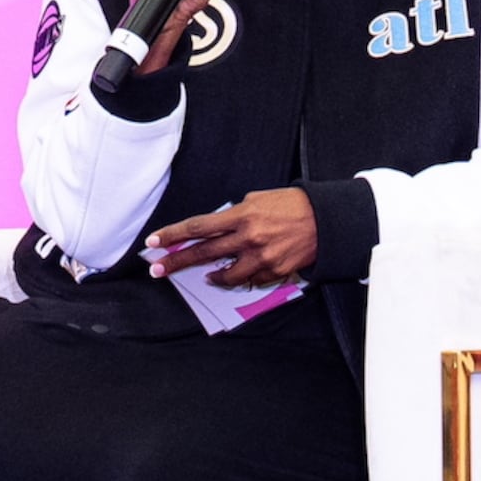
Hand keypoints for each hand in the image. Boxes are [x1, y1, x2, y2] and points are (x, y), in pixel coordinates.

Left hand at [147, 188, 320, 289]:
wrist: (327, 220)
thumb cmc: (291, 205)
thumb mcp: (258, 200)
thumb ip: (234, 215)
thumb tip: (215, 227)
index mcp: (242, 216)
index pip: (197, 227)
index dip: (172, 235)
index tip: (153, 242)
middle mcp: (248, 238)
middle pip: (203, 253)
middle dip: (177, 262)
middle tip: (158, 270)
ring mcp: (262, 257)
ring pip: (226, 275)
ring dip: (211, 277)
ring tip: (205, 277)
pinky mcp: (275, 271)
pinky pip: (250, 280)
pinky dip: (241, 278)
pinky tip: (237, 275)